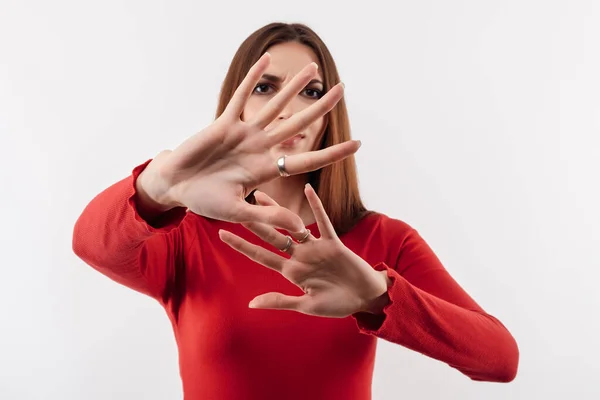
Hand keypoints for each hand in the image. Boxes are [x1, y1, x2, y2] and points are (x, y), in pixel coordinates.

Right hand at [137, 52, 359, 232]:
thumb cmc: (205, 201)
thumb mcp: (238, 212)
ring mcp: (243, 133)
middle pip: (297, 124)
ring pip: (274, 105)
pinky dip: (253, 79)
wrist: (176, 187)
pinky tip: (267, 61)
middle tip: (342, 89)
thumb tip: (302, 230)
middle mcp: (260, 148)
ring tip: (312, 67)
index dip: (332, 152)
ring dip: (292, 87)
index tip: (357, 144)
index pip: (307, 158)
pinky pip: (241, 97)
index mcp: (266, 170)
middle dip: (320, 108)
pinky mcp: (224, 123)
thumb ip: (269, 216)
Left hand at [218, 184, 389, 317]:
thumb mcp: (307, 306)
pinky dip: (317, 206)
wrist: (365, 298)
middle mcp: (300, 255)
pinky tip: (307, 189)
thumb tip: (251, 303)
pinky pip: (324, 222)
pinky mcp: (333, 243)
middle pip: (272, 236)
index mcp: (291, 271)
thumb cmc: (338, 305)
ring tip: (260, 195)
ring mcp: (316, 248)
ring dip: (278, 210)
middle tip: (235, 205)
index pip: (261, 256)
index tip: (222, 234)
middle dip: (254, 223)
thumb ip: (280, 301)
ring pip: (292, 225)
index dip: (242, 246)